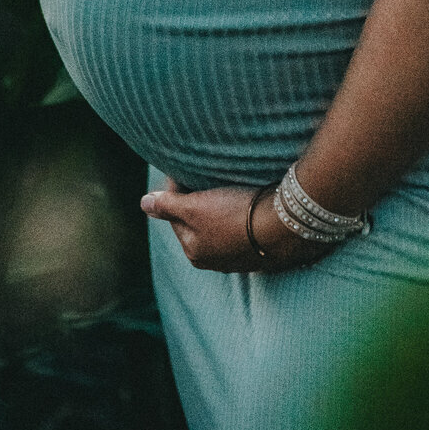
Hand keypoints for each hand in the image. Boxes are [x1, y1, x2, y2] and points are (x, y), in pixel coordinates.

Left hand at [142, 177, 327, 274]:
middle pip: (198, 222)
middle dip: (198, 200)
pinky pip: (244, 229)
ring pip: (221, 226)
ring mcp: (240, 258)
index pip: (175, 215)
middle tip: (205, 174)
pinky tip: (248, 199)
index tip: (184, 168)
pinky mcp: (262, 251)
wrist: (285, 226)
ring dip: (221, 207)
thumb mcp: (195, 208)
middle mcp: (215, 261)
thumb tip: (143, 204)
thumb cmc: (235, 215)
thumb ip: (167, 206)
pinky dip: (241, 215)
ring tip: (227, 183)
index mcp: (194, 251)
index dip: (177, 190)